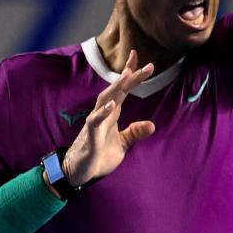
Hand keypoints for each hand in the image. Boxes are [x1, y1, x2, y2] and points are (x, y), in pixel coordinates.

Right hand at [61, 50, 155, 186]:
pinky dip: (103, 112)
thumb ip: (135, 133)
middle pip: (118, 90)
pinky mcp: (90, 134)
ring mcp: (96, 121)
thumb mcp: (123, 144)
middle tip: (148, 65)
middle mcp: (104, 112)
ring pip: (105, 99)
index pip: (124, 90)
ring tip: (128, 74)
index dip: (132, 75)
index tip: (144, 61)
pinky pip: (96, 120)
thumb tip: (152, 125)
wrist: (80, 171)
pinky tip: (112, 104)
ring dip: (116, 86)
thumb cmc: (100, 155)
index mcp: (113, 112)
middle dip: (130, 76)